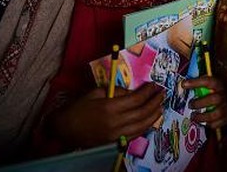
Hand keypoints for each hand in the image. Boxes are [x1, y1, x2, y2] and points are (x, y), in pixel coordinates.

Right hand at [50, 83, 164, 147]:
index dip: (148, 91)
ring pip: (141, 126)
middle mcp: (115, 122)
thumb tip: (132, 92)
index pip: (136, 99)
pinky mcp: (114, 141)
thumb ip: (116, 91)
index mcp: (110, 107)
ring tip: (160, 106)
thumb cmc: (78, 107)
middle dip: (155, 102)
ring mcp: (116, 134)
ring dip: (153, 116)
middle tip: (162, 94)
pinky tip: (149, 120)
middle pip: (142, 113)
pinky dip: (145, 127)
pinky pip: (134, 135)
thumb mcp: (96, 92)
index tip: (155, 85)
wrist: (64, 128)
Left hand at [182, 75, 226, 128]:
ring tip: (193, 116)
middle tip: (190, 105)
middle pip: (215, 99)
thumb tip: (184, 84)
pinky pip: (216, 124)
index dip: (196, 82)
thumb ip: (201, 84)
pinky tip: (202, 121)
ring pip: (215, 114)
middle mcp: (225, 95)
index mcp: (220, 84)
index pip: (209, 81)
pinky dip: (208, 124)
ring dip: (201, 116)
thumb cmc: (217, 91)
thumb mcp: (210, 84)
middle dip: (199, 103)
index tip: (184, 84)